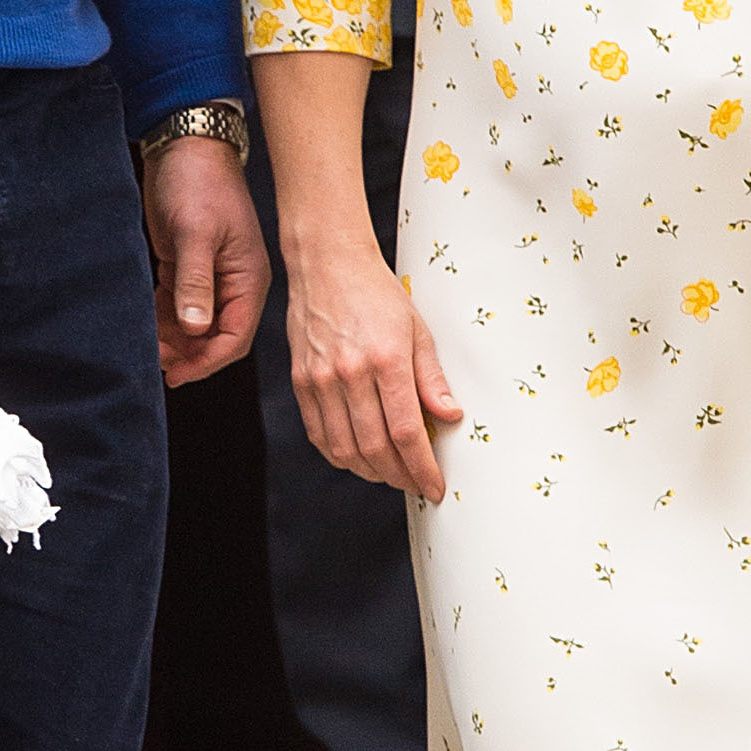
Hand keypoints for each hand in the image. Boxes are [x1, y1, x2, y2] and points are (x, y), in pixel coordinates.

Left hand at [145, 138, 268, 386]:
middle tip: (155, 361)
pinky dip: (163, 321)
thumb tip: (194, 328)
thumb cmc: (198, 182)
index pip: (235, 338)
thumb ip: (195, 282)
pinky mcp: (188, 268)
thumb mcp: (196, 233)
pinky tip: (146, 327)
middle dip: (188, 354)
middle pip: (215, 338)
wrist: (183, 145)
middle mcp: (234, 283)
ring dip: (173, 341)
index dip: (207, 360)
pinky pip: (178, 308)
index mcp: (248, 279)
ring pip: (194, 326)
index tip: (177, 373)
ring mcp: (211, 277)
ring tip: (146, 347)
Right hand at [284, 227, 460, 500]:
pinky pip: (319, 434)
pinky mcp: (301, 381)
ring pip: (345, 449)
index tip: (434, 486)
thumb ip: (431, 377)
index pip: (406, 431)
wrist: (327, 264)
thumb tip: (449, 417)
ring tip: (391, 474)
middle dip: (399, 476)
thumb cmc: (376, 293)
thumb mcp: (417, 329)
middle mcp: (350, 373)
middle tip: (415, 484)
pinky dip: (340, 456)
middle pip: (375, 448)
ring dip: (371, 472)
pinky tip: (358, 458)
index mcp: (386, 359)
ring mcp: (320, 379)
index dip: (422, 467)